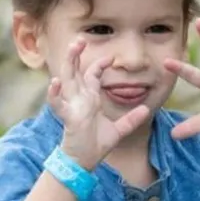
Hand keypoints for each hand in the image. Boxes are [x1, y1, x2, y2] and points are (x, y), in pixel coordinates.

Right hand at [48, 38, 150, 168]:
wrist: (85, 161)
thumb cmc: (96, 145)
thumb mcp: (119, 131)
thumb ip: (131, 120)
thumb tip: (146, 109)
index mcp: (89, 99)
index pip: (92, 75)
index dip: (100, 64)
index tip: (111, 57)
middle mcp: (79, 99)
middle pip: (75, 71)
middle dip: (77, 54)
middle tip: (81, 39)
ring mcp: (72, 106)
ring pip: (66, 80)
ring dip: (68, 64)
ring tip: (71, 49)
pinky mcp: (68, 117)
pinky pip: (57, 104)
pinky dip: (54, 94)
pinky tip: (55, 82)